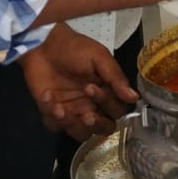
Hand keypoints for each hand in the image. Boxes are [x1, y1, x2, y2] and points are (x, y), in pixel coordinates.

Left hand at [22, 24, 137, 141]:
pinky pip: (55, 127)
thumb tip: (134, 97)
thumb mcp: (99, 57)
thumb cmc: (74, 49)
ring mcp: (73, 111)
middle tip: (86, 115)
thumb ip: (115, 78)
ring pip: (80, 133)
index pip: (117, 111)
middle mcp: (92, 105)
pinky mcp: (52, 113)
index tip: (91, 88)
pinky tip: (47, 97)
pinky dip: (52, 117)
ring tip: (59, 107)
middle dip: (96, 124)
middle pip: (103, 128)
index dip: (108, 105)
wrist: (43, 45)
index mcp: (106, 91)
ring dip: (72, 124)